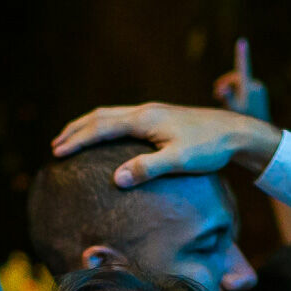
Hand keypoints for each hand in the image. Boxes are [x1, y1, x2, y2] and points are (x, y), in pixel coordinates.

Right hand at [51, 103, 281, 187]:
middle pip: (100, 116)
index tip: (57, 152)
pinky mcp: (160, 117)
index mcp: (144, 119)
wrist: (235, 131)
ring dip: (89, 125)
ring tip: (73, 138)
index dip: (77, 140)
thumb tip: (115, 179)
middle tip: (55, 144)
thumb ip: (147, 168)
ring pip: (111, 114)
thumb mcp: (179, 160)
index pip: (101, 128)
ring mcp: (152, 112)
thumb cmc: (209, 148)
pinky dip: (106, 125)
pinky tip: (108, 136)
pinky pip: (123, 118)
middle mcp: (144, 111)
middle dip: (76, 130)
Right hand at [212, 38, 271, 121]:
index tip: (242, 41)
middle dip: (226, 84)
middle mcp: (255, 85)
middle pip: (236, 78)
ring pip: (240, 83)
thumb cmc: (245, 121)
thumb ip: (226, 96)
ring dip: (231, 90)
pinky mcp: (261, 90)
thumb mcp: (233, 110)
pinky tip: (237, 104)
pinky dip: (238, 92)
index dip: (241, 54)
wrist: (262, 131)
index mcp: (248, 88)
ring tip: (225, 103)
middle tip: (216, 95)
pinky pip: (246, 87)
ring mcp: (260, 87)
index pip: (242, 67)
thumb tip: (222, 88)